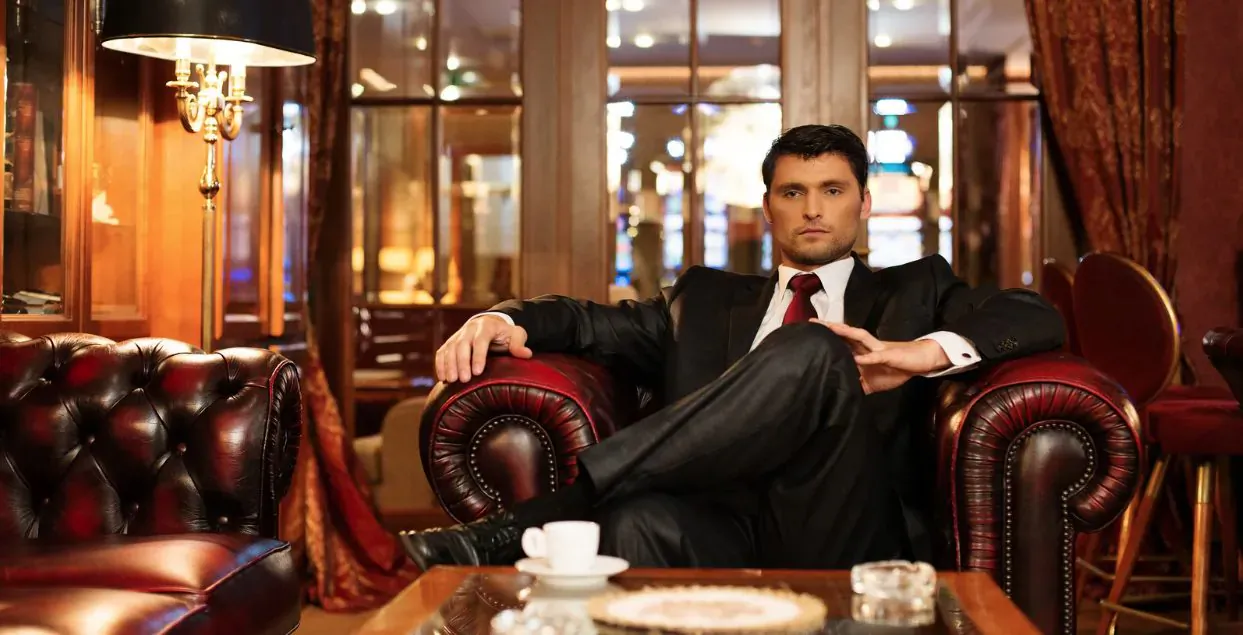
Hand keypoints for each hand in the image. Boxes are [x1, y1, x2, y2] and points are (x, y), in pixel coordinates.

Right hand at [436, 315, 532, 382]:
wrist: (489, 323)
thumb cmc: (505, 333)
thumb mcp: (516, 335)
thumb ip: (520, 344)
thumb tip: (527, 354)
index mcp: (486, 326)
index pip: (480, 340)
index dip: (478, 356)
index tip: (478, 372)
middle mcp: (469, 329)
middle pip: (462, 345)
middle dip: (462, 363)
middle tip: (464, 380)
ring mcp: (458, 335)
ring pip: (450, 348)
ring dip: (449, 365)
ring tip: (451, 381)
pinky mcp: (450, 342)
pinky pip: (442, 352)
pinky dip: (440, 364)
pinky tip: (443, 378)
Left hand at [812, 321, 950, 393]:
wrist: (920, 362)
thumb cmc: (895, 369)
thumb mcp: (872, 382)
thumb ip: (857, 384)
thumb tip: (841, 394)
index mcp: (862, 351)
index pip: (842, 341)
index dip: (827, 337)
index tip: (809, 332)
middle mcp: (867, 346)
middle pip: (846, 334)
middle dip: (830, 328)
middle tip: (812, 322)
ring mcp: (878, 349)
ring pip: (859, 337)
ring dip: (845, 332)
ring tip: (831, 328)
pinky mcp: (890, 356)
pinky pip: (877, 357)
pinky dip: (867, 358)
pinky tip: (857, 359)